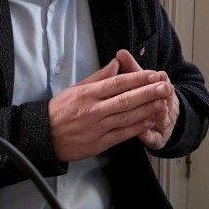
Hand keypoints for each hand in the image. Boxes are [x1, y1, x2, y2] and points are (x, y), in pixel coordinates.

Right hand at [48, 56, 175, 161]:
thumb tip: (115, 64)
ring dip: (146, 110)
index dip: (138, 79)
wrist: (43, 136)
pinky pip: (121, 135)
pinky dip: (136, 128)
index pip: (117, 83)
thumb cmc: (58, 111)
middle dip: (148, 93)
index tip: (153, 74)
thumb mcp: (75, 88)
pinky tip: (149, 121)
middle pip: (125, 100)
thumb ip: (97, 77)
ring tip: (162, 103)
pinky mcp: (98, 143)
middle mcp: (92, 110)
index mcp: (87, 94)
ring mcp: (96, 127)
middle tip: (165, 86)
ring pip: (126, 117)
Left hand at [115, 49, 179, 149]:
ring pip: (163, 119)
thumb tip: (120, 53)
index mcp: (161, 90)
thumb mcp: (142, 82)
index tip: (161, 75)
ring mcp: (163, 123)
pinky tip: (143, 132)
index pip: (162, 83)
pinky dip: (150, 135)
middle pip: (165, 100)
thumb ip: (132, 68)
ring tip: (159, 109)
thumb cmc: (148, 97)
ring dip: (161, 114)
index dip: (161, 80)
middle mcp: (164, 106)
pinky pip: (154, 138)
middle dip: (163, 94)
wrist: (165, 119)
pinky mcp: (158, 139)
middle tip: (164, 88)